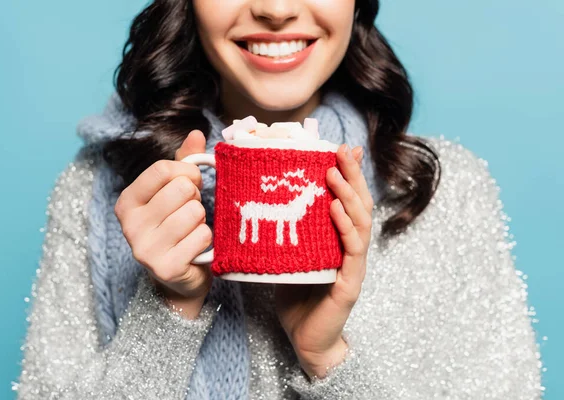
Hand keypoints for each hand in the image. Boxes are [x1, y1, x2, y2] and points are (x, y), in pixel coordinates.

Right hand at [114, 130, 212, 318]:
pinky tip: (196, 248)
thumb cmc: (177, 228)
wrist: (180, 279)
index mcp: (127, 201)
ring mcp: (145, 248)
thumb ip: (184, 163)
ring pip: (194, 213)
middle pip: (181, 189)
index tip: (193, 183)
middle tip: (190, 212)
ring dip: (202, 221)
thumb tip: (196, 132)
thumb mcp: (175, 193)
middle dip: (195, 198)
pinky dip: (206, 240)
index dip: (187, 172)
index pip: (163, 169)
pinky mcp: (165, 267)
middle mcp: (130, 225)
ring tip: (191, 231)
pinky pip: (202, 236)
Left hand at [274, 144, 372, 378]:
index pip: (349, 200)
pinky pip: (351, 250)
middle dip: (352, 175)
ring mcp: (353, 265)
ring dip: (349, 195)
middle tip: (342, 150)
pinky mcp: (349, 282)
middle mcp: (351, 248)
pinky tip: (336, 209)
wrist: (305, 339)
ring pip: (359, 223)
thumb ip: (288, 232)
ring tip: (335, 173)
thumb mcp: (290, 254)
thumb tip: (263, 204)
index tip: (341, 149)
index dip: (348, 174)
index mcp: (339, 239)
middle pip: (359, 204)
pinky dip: (345, 227)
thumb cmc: (297, 296)